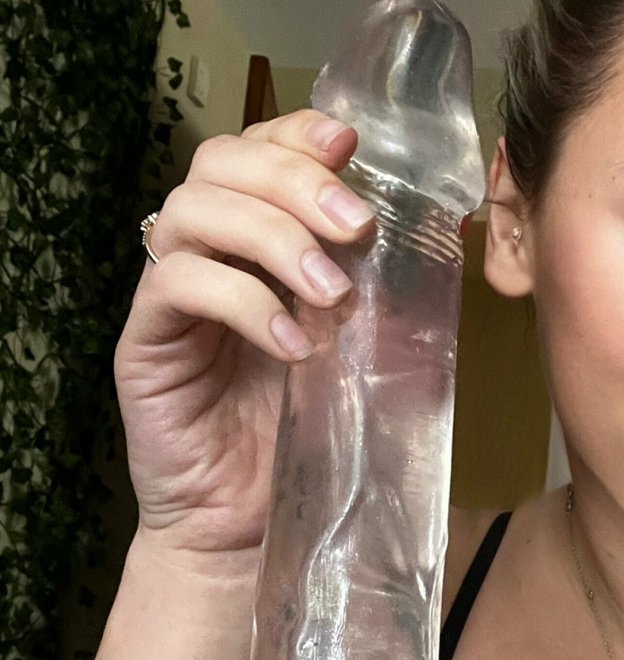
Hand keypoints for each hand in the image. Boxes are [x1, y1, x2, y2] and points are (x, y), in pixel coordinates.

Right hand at [114, 110, 377, 567]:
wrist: (244, 526)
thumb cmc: (303, 434)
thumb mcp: (361, 352)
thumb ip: (386, 294)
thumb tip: (445, 239)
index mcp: (251, 239)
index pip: (257, 149)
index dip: (297, 133)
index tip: (352, 146)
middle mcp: (202, 251)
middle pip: (220, 162)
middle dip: (295, 180)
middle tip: (357, 226)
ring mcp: (166, 293)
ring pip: (193, 212)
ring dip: (273, 238)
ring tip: (332, 293)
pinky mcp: (142, 341)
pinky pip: (178, 286)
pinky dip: (245, 302)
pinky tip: (294, 344)